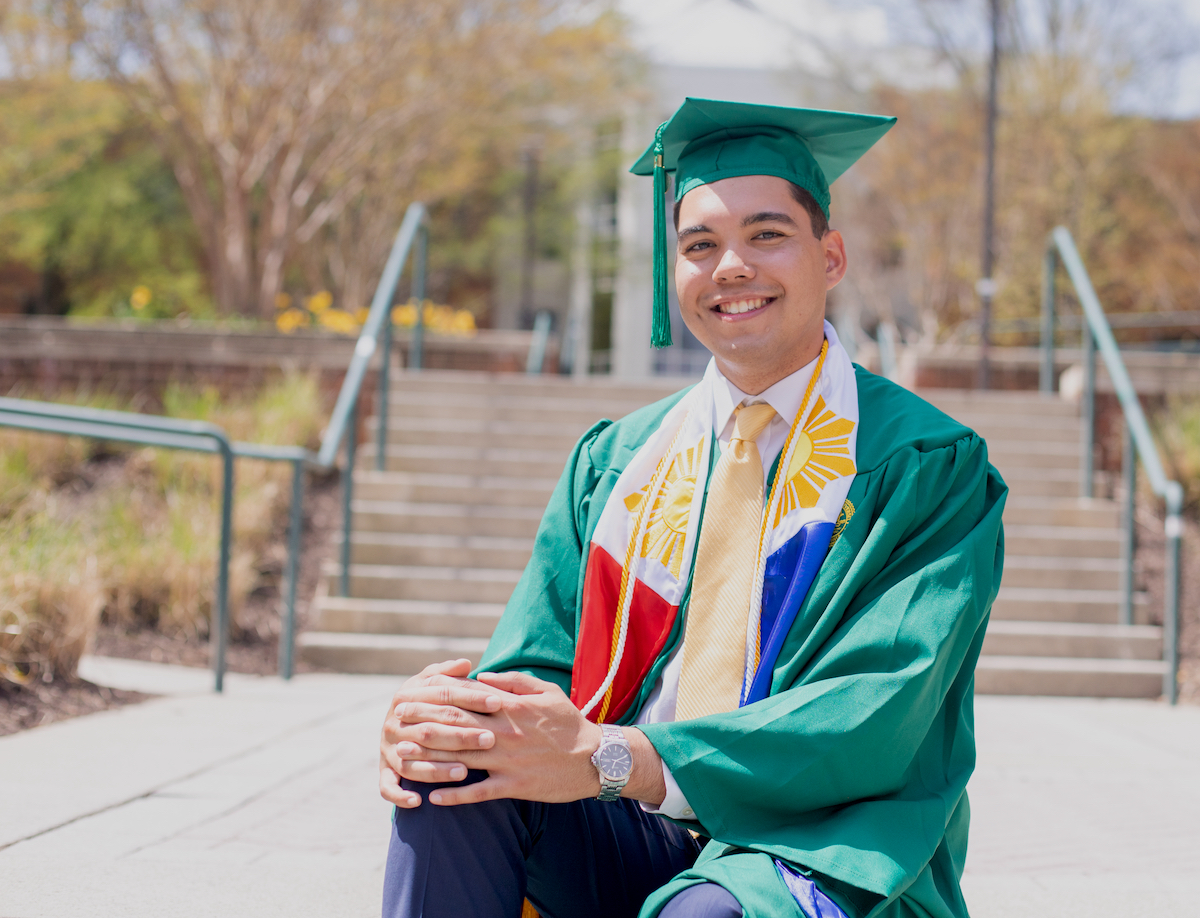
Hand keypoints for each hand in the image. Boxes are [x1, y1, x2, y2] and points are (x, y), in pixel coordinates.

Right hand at [378, 659, 502, 808]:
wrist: (399, 721)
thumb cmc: (427, 700)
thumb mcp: (433, 682)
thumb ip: (447, 673)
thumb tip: (464, 663)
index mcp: (406, 695)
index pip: (442, 695)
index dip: (471, 697)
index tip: (497, 702)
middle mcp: (393, 723)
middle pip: (429, 729)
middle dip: (461, 735)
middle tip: (490, 739)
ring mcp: (387, 748)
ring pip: (410, 762)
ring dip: (436, 769)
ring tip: (463, 771)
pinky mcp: (384, 771)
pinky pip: (387, 786)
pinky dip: (400, 795)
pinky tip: (418, 801)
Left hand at [407, 670, 602, 805]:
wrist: (596, 759)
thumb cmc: (570, 722)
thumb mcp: (545, 690)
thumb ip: (512, 681)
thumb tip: (480, 674)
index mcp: (510, 708)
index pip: (466, 700)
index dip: (436, 698)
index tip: (412, 695)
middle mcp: (505, 734)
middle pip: (456, 728)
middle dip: (423, 724)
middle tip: (396, 722)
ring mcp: (508, 762)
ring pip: (462, 759)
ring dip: (429, 758)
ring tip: (403, 756)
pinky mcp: (515, 786)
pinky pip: (479, 793)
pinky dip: (455, 796)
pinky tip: (433, 797)